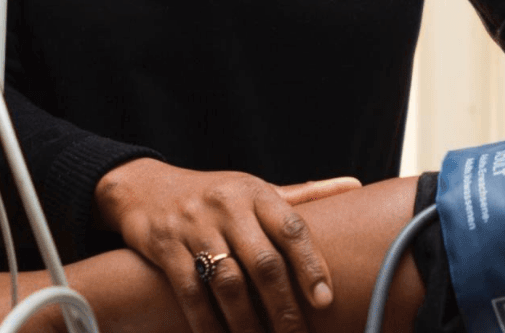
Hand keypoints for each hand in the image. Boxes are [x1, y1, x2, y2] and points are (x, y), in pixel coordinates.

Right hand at [94, 160, 359, 332]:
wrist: (147, 188)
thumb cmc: (218, 194)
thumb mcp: (258, 187)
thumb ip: (305, 195)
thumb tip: (357, 185)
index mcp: (257, 192)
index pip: (291, 227)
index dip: (311, 263)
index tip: (325, 299)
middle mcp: (229, 206)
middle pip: (263, 261)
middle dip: (284, 305)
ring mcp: (196, 227)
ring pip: (229, 282)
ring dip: (249, 322)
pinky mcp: (166, 249)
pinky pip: (192, 294)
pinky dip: (209, 325)